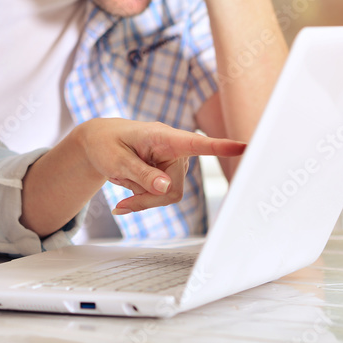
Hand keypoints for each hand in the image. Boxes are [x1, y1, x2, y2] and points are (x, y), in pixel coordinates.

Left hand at [75, 118, 244, 214]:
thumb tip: (167, 188)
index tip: (243, 147)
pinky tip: (127, 195)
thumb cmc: (106, 144)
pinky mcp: (171, 174)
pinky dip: (144, 200)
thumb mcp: (116, 160)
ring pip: (170, 195)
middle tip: (121, 205)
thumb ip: (141, 173)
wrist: (99, 143)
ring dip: (144, 199)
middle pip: (174, 188)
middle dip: (147, 199)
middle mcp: (175, 149)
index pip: (195, 143)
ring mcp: (174, 163)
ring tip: (122, 182)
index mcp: (163, 136)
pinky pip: (163, 197)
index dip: (220, 147)